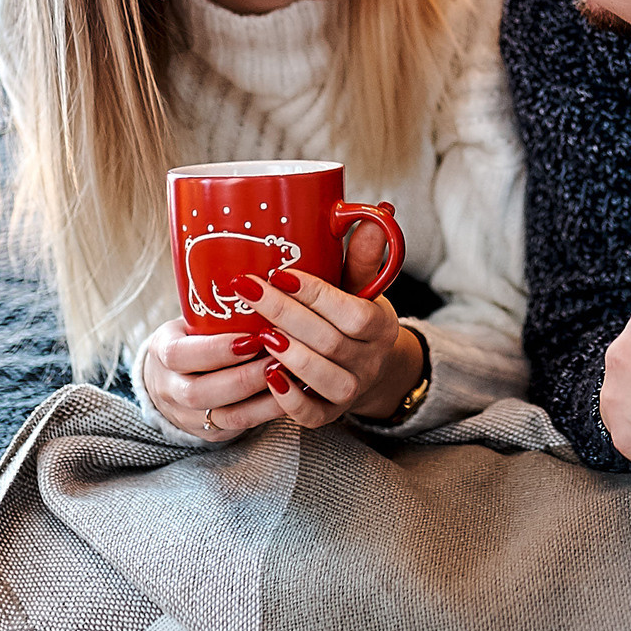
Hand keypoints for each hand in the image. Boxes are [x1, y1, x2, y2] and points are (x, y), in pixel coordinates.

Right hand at [139, 315, 285, 441]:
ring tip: (295, 377)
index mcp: (163, 352)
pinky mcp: (213, 433)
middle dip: (245, 377)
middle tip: (281, 358)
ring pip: (228, 416)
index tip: (252, 337)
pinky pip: (244, 427)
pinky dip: (271, 412)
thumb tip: (267, 276)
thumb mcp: (193, 318)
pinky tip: (296, 394)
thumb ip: (219, 306)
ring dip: (265, 398)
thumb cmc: (196, 336)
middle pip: (201, 392)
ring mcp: (189, 417)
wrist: (174, 378)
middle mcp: (170, 389)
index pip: (181, 354)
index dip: (216, 350)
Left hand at [240, 269, 424, 426]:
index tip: (280, 272)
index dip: (315, 294)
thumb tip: (378, 214)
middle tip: (249, 291)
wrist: (366, 366)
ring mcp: (352, 390)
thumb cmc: (353, 318)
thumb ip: (362, 257)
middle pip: (330, 342)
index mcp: (381, 326)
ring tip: (259, 334)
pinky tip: (268, 375)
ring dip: (290, 356)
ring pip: (325, 378)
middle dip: (286, 314)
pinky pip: (312, 415)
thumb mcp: (361, 288)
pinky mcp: (330, 414)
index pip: (352, 312)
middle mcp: (371, 361)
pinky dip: (290, 399)